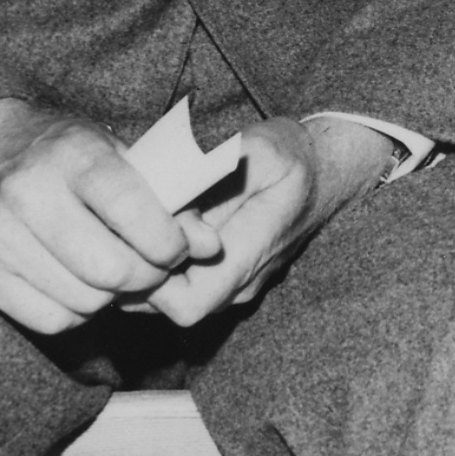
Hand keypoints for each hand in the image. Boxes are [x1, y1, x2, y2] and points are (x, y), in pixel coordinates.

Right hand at [0, 98, 192, 334]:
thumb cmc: (68, 154)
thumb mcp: (122, 154)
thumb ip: (168, 197)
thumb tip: (208, 248)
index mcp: (73, 155)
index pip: (130, 209)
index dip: (168, 241)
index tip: (180, 248)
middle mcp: (29, 194)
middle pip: (109, 268)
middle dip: (148, 277)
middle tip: (155, 268)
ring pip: (83, 300)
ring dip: (114, 297)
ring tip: (118, 272)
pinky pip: (51, 321)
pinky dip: (78, 312)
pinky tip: (82, 284)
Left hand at [144, 115, 394, 326]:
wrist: (327, 172)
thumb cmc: (291, 156)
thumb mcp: (257, 149)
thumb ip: (212, 174)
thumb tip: (166, 196)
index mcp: (253, 253)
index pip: (187, 304)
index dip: (152, 282)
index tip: (139, 239)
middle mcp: (244, 282)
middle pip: (170, 306)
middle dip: (140, 273)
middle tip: (127, 229)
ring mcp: (237, 287)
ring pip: (172, 300)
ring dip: (149, 270)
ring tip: (141, 227)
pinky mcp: (228, 281)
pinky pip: (184, 287)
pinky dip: (163, 266)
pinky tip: (159, 230)